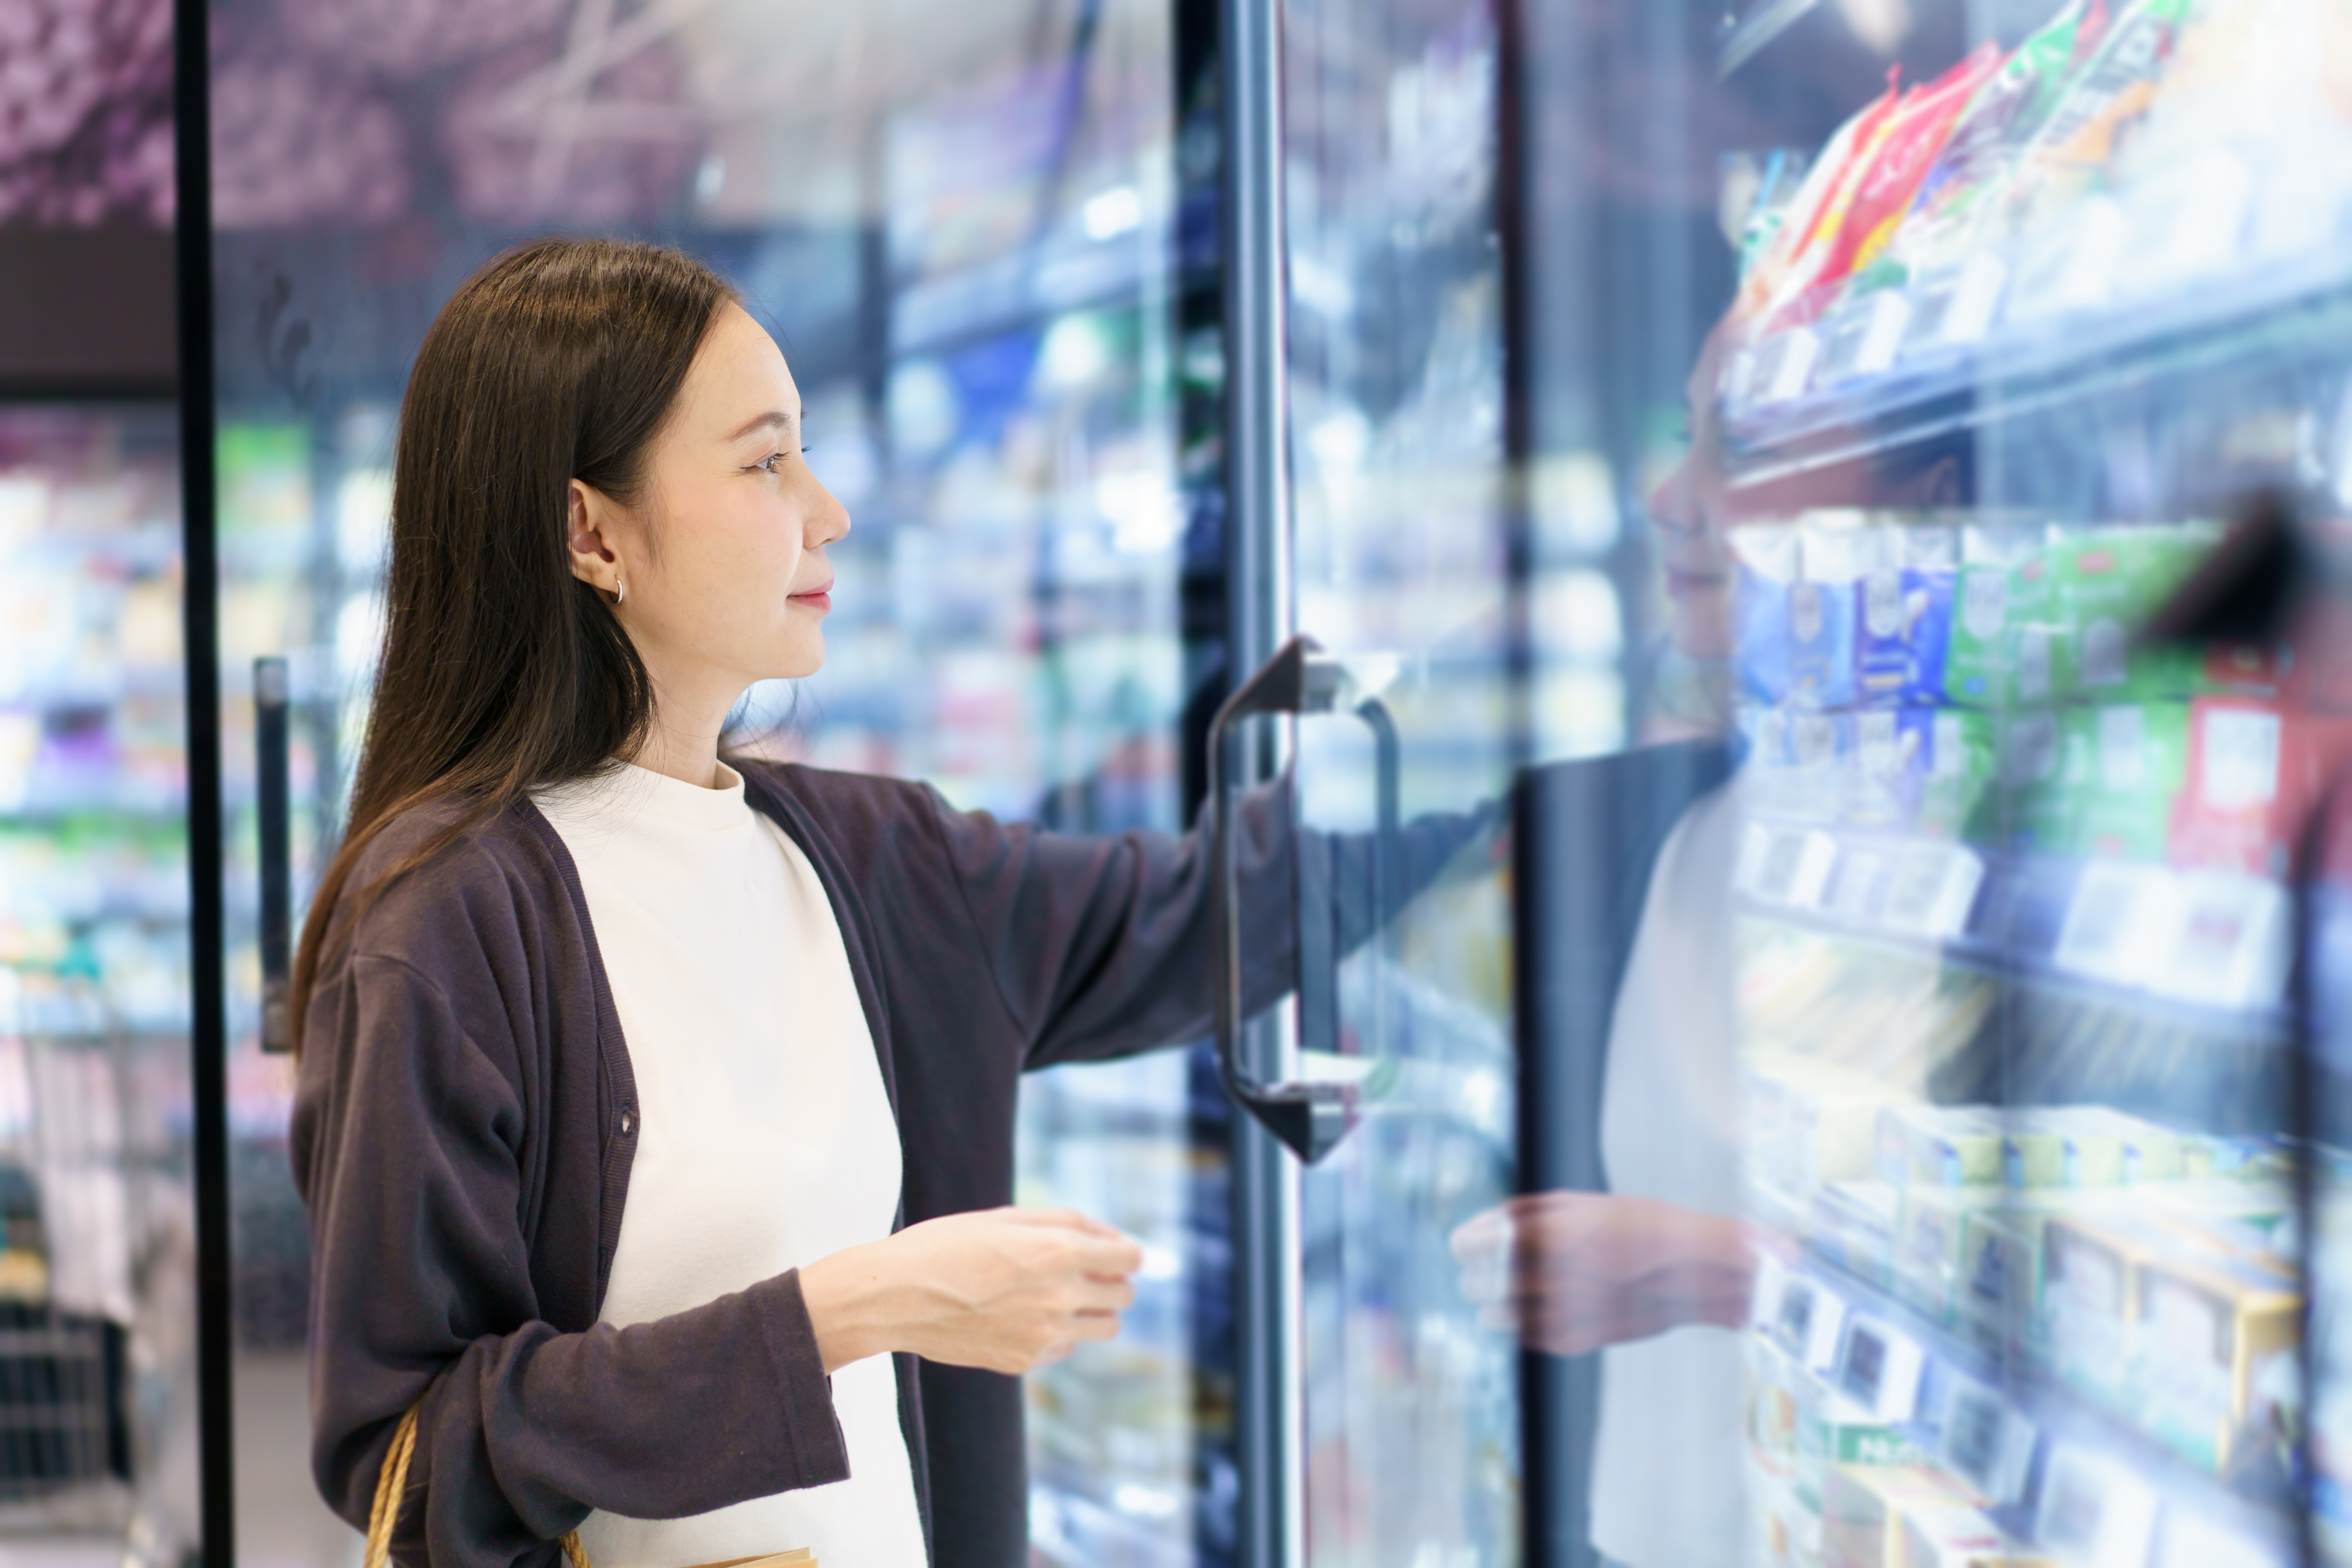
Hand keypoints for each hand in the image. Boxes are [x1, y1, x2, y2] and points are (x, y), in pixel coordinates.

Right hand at [799, 1208, 1143, 1375]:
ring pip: (1104, 1328)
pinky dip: (1057, 1334)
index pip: (1129, 1259)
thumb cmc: (946, 1245)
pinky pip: (1065, 1349)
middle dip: (1112, 1281)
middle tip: (1083, 1272)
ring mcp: (1044, 1335)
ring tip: (1057, 1296)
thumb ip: (1068, 1224)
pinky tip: (1023, 1318)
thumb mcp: (1007, 1218)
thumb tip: (1111, 1239)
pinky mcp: (1025, 1361)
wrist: (894, 1297)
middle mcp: (1060, 1297)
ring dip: (1093, 1311)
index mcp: (1059, 1252)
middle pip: (1124, 1296)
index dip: (1125, 1253)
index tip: (1114, 1253)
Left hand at [1450, 1192, 1779, 1357]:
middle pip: (1474, 1284)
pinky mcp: (1571, 1341)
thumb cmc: (1633, 1224)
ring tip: (1523, 1285)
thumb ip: (1519, 1213)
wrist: (1692, 1271)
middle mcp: (1545, 1278)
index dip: (1464, 1244)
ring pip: (1491, 1317)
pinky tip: (1546, 1303)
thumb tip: (1477, 1228)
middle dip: (1479, 1272)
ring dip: (1495, 1301)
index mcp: (1541, 1235)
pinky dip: (1522, 1321)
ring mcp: (1558, 1313)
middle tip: (1497, 1265)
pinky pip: (1522, 1335)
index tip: (1468, 1244)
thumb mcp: (1575, 1202)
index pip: (1467, 1247)